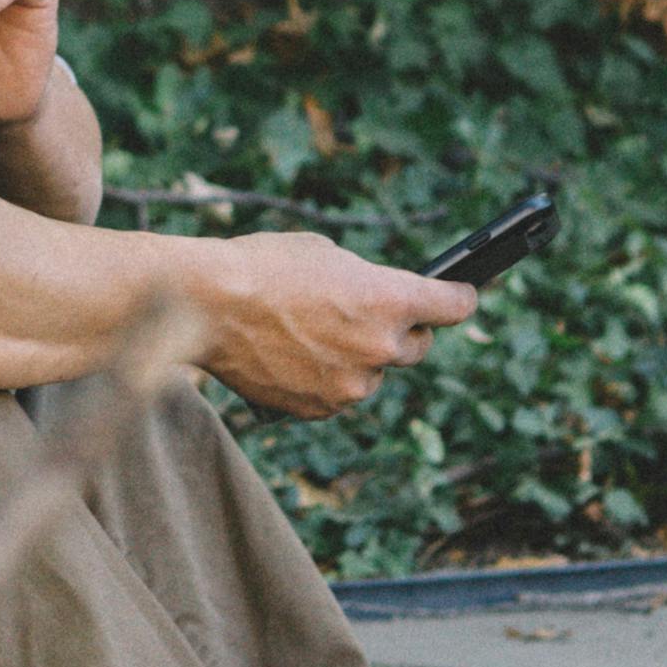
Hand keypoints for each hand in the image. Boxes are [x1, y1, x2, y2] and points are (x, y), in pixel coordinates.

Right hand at [192, 233, 480, 421]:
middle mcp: (382, 347)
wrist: (206, 306)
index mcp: (391, 299)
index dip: (458, 298)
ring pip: (372, 374)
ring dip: (356, 358)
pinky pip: (338, 395)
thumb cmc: (264, 266)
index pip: (455, 306)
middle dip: (400, 331)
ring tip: (311, 332)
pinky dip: (325, 380)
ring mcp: (352, 385)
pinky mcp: (321, 409)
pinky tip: (294, 356)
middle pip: (417, 347)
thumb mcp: (329, 256)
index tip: (460, 296)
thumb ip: (368, 283)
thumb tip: (380, 303)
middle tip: (369, 315)